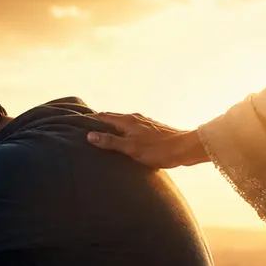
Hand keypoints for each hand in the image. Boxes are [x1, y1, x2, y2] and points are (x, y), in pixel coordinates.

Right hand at [85, 112, 208, 168]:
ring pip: (123, 122)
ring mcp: (144, 123)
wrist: (185, 149)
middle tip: (88, 129)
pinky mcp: (152, 129)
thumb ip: (110, 141)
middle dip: (100, 122)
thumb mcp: (130, 148)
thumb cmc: (158, 150)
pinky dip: (123, 131)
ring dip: (112, 127)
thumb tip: (90, 135)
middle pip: (113, 118)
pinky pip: (132, 127)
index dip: (91, 119)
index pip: (103, 116)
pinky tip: (125, 139)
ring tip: (104, 135)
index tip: (79, 123)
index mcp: (127, 121)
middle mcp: (135, 118)